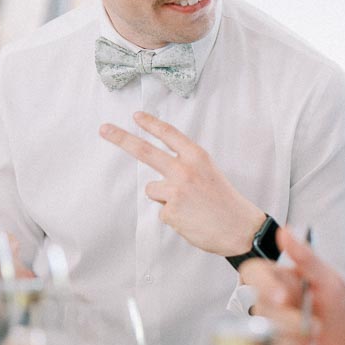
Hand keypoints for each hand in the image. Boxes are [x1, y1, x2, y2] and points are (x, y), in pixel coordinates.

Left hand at [99, 112, 264, 255]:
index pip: (169, 134)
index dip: (151, 124)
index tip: (135, 116)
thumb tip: (162, 173)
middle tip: (104, 129)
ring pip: (153, 190)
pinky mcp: (171, 212)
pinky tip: (191, 220)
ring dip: (165, 198)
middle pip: (145, 151)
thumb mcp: (209, 173)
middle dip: (121, 138)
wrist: (240, 228)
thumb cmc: (225, 202)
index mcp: (197, 157)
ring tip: (189, 207)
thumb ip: (186, 166)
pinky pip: (163, 212)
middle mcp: (184, 170)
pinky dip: (175, 217)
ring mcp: (176, 191)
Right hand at [240, 225, 344, 344]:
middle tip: (318, 328)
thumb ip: (306, 257)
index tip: (284, 298)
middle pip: (260, 308)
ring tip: (314, 341)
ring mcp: (266, 327)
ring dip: (292, 340)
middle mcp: (267, 302)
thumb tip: (284, 231)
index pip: (252, 274)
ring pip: (262, 333)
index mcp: (277, 279)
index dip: (263, 284)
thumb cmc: (341, 304)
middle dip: (290, 322)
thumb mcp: (329, 279)